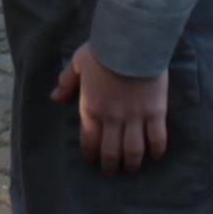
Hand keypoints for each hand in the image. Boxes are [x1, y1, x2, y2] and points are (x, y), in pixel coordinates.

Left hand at [53, 43, 168, 172]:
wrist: (133, 42)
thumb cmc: (104, 50)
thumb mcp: (78, 62)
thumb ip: (66, 82)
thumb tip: (55, 97)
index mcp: (91, 108)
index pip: (89, 141)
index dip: (90, 154)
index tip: (93, 160)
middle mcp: (112, 118)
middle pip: (111, 152)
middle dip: (111, 166)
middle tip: (112, 171)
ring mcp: (135, 117)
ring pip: (133, 150)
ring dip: (132, 163)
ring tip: (133, 168)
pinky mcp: (155, 111)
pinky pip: (157, 137)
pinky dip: (157, 150)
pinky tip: (156, 156)